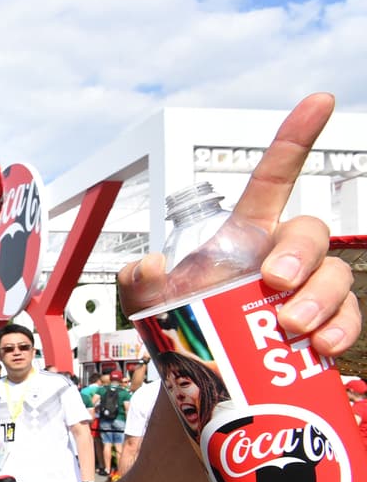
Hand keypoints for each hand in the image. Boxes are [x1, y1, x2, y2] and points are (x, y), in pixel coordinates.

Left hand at [118, 93, 358, 357]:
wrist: (200, 381)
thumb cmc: (182, 326)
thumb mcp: (147, 301)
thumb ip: (136, 279)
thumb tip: (152, 266)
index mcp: (246, 234)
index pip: (273, 178)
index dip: (295, 138)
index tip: (320, 101)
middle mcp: (282, 256)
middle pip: (310, 231)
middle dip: (299, 254)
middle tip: (273, 282)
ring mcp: (307, 291)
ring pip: (335, 275)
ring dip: (319, 298)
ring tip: (290, 325)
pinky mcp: (324, 326)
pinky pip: (349, 317)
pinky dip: (341, 330)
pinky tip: (320, 346)